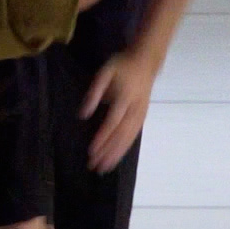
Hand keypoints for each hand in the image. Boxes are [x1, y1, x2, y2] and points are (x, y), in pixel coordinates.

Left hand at [80, 47, 157, 172]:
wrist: (146, 61)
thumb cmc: (122, 65)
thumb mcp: (105, 72)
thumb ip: (94, 93)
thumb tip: (83, 114)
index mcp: (124, 97)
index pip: (112, 123)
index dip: (102, 138)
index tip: (91, 151)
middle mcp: (134, 109)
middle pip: (120, 135)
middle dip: (107, 152)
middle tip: (94, 166)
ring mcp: (141, 114)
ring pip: (129, 138)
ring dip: (116, 154)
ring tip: (104, 168)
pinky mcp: (143, 117)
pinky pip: (134, 136)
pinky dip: (125, 148)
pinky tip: (117, 157)